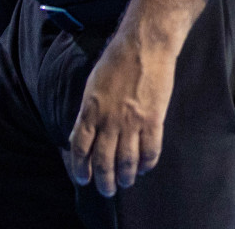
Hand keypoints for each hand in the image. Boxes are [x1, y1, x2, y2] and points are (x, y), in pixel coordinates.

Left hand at [68, 0, 209, 196]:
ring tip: (125, 183)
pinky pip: (150, 150)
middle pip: (103, 161)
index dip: (80, 167)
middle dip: (103, 181)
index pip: (80, 148)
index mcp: (90, 110)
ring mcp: (132, 122)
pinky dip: (147, 163)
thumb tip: (82, 134)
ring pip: (126, 161)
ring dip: (124, 177)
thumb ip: (88, 111)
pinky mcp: (153, 119)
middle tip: (106, 190)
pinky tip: (144, 167)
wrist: (146, 43)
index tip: (83, 178)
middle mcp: (109, 120)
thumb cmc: (118, 58)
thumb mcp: (93, 84)